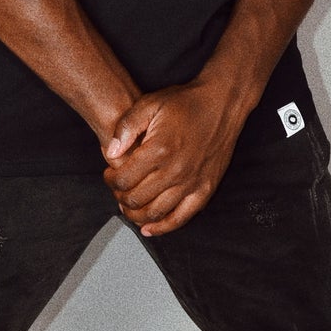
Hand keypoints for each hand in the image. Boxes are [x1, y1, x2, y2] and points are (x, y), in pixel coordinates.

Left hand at [102, 79, 243, 236]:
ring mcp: (191, 183)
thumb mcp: (149, 104)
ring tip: (128, 205)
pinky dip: (163, 227)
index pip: (123, 179)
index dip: (110, 180)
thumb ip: (126, 128)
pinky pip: (181, 218)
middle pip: (136, 199)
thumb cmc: (186, 103)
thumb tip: (111, 152)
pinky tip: (149, 227)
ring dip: (135, 214)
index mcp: (159, 150)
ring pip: (155, 213)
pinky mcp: (205, 189)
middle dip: (119, 196)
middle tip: (118, 189)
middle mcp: (175, 171)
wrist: (221, 103)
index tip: (109, 174)